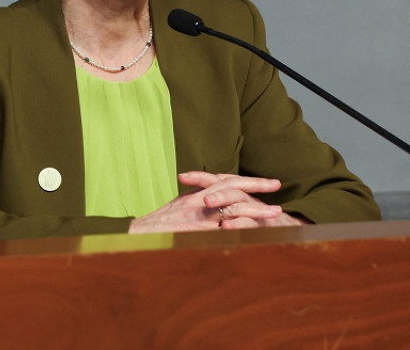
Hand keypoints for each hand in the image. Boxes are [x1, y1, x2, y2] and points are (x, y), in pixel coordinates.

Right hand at [128, 171, 296, 232]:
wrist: (140, 236)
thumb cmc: (158, 228)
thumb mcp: (179, 213)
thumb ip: (198, 209)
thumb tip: (218, 213)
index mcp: (194, 195)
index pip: (223, 181)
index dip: (244, 181)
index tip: (266, 183)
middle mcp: (196, 200)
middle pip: (230, 185)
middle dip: (255, 185)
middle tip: (276, 185)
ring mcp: (197, 214)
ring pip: (232, 204)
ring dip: (256, 208)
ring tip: (276, 212)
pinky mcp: (198, 230)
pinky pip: (224, 226)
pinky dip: (241, 226)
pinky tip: (258, 229)